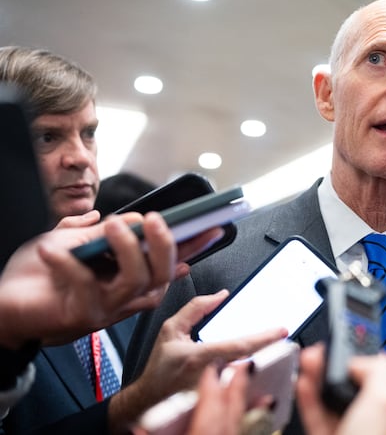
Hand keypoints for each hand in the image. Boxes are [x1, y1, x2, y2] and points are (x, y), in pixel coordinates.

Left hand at [0, 212, 214, 347]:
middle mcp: (127, 297)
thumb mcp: (71, 241)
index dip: (195, 244)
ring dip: (127, 249)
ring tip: (109, 226)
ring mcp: (108, 309)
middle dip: (163, 244)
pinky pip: (86, 286)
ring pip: (136, 281)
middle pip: (162, 274)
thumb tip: (125, 219)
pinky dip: (68, 263)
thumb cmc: (37, 278)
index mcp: (131, 278)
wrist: (3, 307)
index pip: (171, 261)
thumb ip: (96, 229)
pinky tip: (51, 249)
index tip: (214, 225)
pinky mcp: (84, 316)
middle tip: (150, 219)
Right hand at [110, 291, 286, 432]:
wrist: (149, 399)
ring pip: (250, 380)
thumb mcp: (170, 330)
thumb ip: (195, 308)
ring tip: (279, 358)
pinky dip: (259, 389)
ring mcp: (217, 394)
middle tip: (287, 343)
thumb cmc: (160, 368)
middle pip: (251, 363)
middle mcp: (211, 378)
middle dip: (272, 354)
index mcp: (200, 357)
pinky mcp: (220, 406)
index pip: (239, 346)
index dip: (263, 338)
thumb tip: (221, 295)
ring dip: (268, 369)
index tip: (282, 331)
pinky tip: (269, 383)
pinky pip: (244, 396)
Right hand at [295, 344, 385, 434]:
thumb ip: (377, 371)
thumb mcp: (384, 401)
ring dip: (317, 378)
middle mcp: (378, 425)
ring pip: (333, 400)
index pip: (381, 372)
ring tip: (307, 361)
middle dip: (333, 365)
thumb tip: (364, 357)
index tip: (341, 343)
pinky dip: (308, 399)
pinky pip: (318, 417)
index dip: (359, 356)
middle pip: (354, 384)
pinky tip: (302, 385)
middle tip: (318, 352)